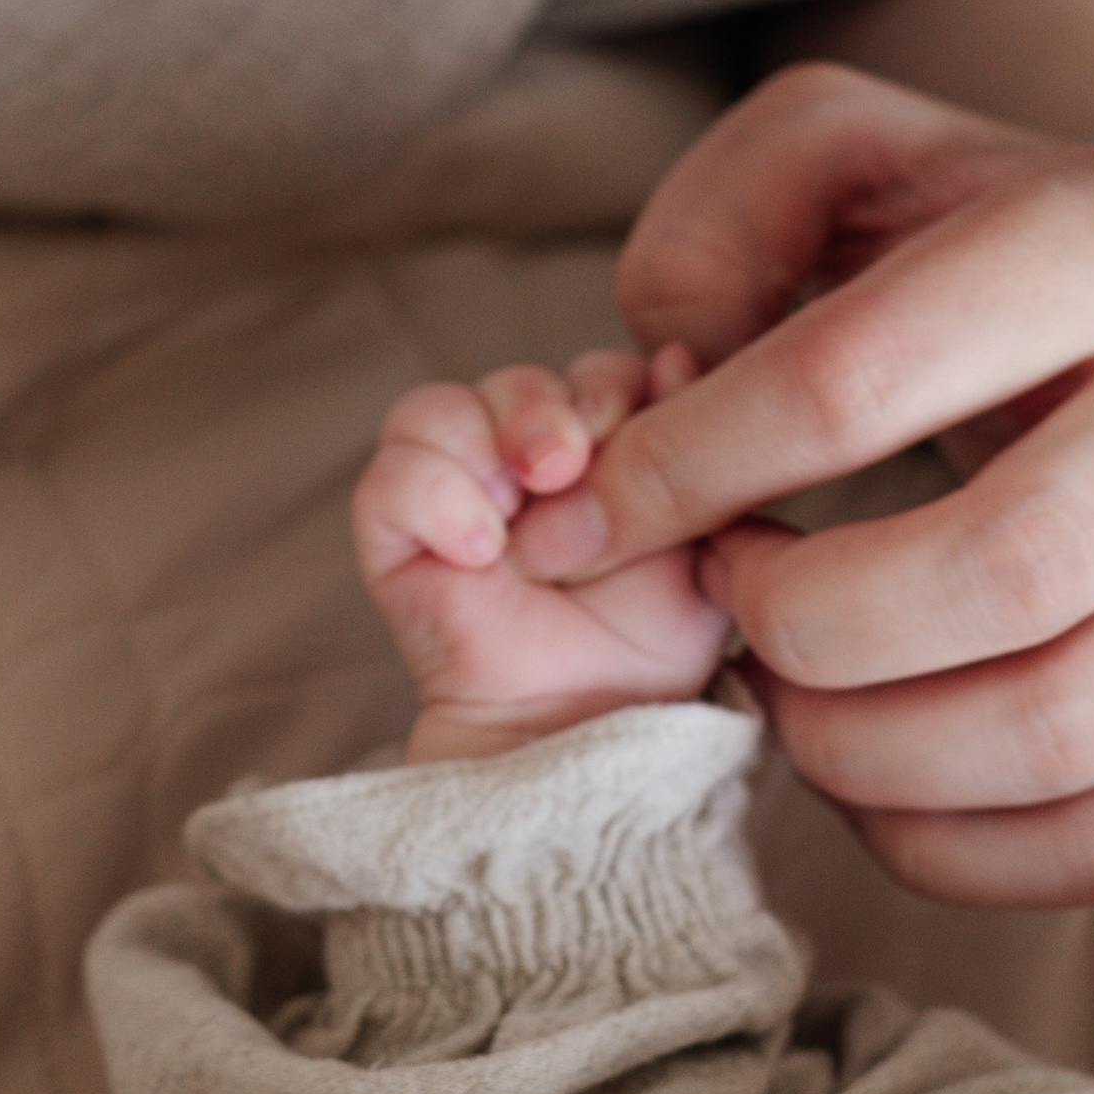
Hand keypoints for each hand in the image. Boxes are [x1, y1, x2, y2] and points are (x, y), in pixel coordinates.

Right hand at [354, 353, 731, 762]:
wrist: (586, 736)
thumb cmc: (648, 655)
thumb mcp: (703, 547)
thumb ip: (696, 457)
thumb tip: (677, 356)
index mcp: (593, 457)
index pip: (593, 373)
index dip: (614, 389)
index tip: (642, 430)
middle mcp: (515, 469)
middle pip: (516, 380)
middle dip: (549, 408)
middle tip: (568, 465)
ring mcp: (450, 500)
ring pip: (438, 408)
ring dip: (486, 442)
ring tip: (518, 518)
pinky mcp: (393, 540)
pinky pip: (389, 475)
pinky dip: (433, 495)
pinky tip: (477, 552)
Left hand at [507, 63, 1093, 905]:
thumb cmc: (967, 245)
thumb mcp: (832, 157)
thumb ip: (714, 228)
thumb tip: (668, 376)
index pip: (858, 379)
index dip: (691, 465)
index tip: (601, 508)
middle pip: (999, 572)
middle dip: (801, 620)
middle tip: (727, 600)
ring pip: (1057, 729)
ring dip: (861, 747)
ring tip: (787, 690)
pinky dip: (941, 845)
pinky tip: (865, 771)